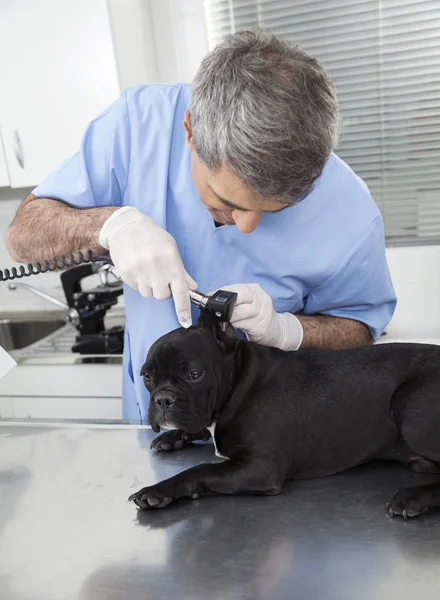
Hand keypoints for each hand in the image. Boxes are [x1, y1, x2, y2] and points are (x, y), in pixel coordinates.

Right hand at [99, 207, 196, 326]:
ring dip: (149, 286)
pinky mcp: (126, 273)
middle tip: (159, 276)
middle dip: (162, 290)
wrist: (125, 226)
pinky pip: (136, 288)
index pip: (180, 291)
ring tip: (147, 269)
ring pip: (148, 294)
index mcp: (171, 262)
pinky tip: (137, 268)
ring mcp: (140, 271)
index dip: (183, 309)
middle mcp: (156, 267)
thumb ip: (181, 271)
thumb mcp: (171, 249)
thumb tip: (191, 287)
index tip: (185, 321)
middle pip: (162, 296)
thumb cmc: (151, 236)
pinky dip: (138, 282)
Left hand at [218, 283, 302, 350]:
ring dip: (226, 317)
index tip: (206, 300)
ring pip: (237, 312)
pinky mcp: (260, 325)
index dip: (216, 294)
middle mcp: (259, 297)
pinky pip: (241, 324)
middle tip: (214, 312)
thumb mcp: (249, 302)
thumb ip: (234, 299)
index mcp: (254, 289)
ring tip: (222, 320)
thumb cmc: (258, 315)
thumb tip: (212, 300)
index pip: (231, 288)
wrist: (277, 330)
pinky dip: (233, 325)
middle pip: (236, 297)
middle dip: (222, 305)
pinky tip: (231, 326)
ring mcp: (261, 311)